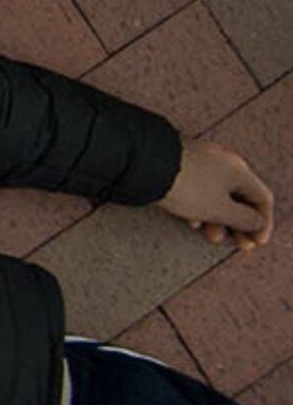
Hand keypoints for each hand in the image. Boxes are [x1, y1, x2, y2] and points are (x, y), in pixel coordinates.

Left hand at [157, 139, 273, 251]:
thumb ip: (243, 219)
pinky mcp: (178, 165)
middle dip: (239, 223)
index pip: (262, 198)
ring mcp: (199, 161)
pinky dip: (199, 208)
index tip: (255, 241)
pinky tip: (191, 221)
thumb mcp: (219, 209)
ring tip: (212, 236)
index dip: (262, 223)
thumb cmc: (182, 185)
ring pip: (217, 195)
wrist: (141, 165)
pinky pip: (197, 189)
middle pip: (240, 197)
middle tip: (238, 244)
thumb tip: (255, 222)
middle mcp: (221, 161)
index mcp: (237, 169)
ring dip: (218, 219)